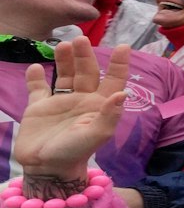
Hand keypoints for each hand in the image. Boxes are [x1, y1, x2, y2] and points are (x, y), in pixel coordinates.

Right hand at [10, 39, 129, 182]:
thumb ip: (109, 115)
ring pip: (65, 74)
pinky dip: (35, 77)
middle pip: (87, 72)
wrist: (46, 167)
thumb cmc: (75, 152)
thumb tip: (122, 93)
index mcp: (99, 105)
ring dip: (64, 60)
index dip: (119, 65)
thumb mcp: (96, 135)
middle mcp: (82, 100)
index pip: (113, 81)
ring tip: (63, 45)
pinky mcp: (39, 107)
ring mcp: (61, 101)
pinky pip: (38, 88)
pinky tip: (35, 67)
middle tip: (81, 39)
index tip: (124, 46)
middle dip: (85, 56)